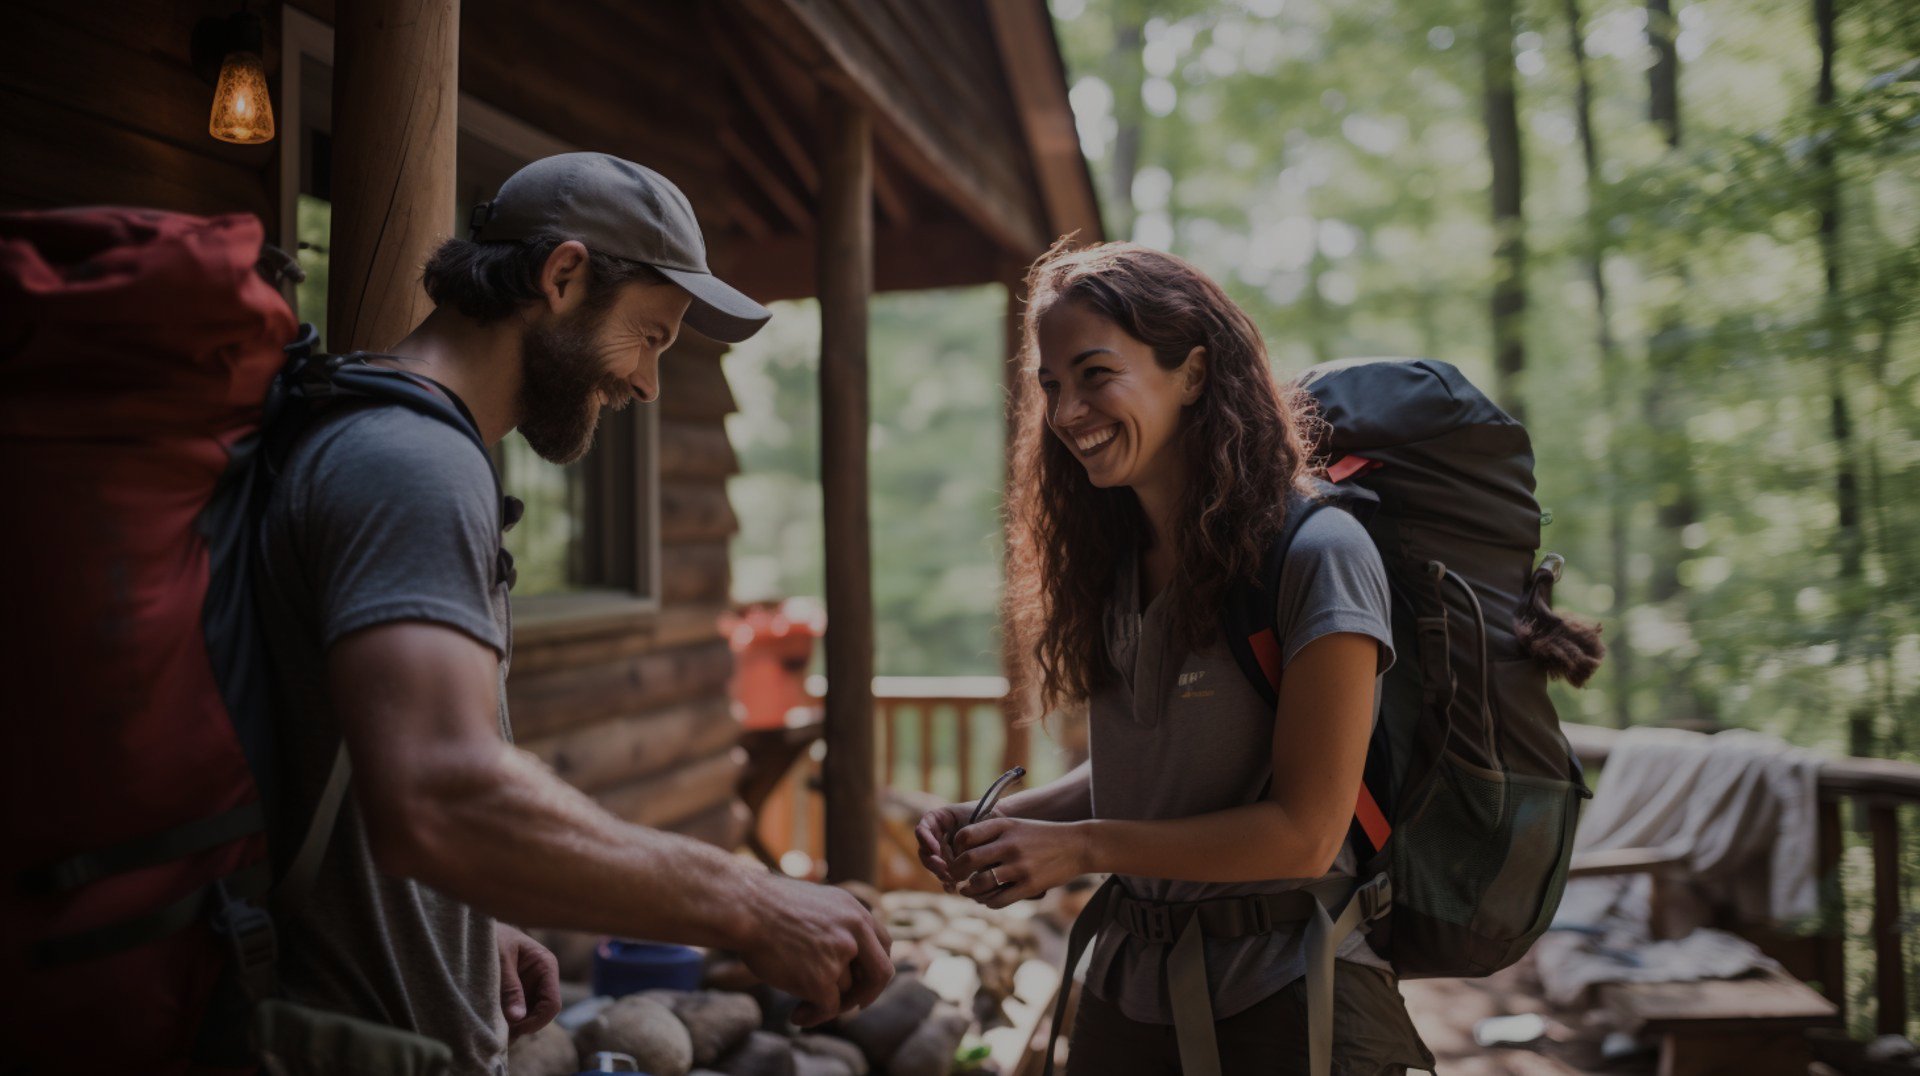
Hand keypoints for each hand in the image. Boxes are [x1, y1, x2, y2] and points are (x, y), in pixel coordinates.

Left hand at [495, 923, 560, 1040]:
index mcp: (545, 965)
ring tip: (493, 1027)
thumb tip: (517, 1018)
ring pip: (529, 1017)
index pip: (552, 1003)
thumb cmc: (491, 937)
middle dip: (523, 1025)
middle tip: (500, 1032)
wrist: (475, 929)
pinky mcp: (517, 993)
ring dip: (514, 1025)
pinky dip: (506, 1021)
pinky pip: (517, 1014)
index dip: (536, 1021)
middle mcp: (542, 979)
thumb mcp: (499, 960)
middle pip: (541, 1014)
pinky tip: (492, 1021)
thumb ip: (510, 988)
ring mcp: (530, 987)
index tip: (515, 1029)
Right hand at [738, 874, 893, 1026]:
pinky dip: (815, 1017)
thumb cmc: (765, 907)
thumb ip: (834, 927)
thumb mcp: (812, 905)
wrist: (743, 907)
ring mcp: (840, 954)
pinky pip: (829, 1009)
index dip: (874, 966)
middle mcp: (855, 930)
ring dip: (827, 1004)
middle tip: (854, 1007)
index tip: (863, 981)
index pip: (883, 944)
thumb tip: (841, 961)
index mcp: (854, 910)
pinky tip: (796, 1017)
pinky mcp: (821, 979)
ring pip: (846, 991)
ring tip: (800, 1007)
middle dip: (868, 994)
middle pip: (881, 973)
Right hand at [914, 801, 992, 890]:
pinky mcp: (950, 866)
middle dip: (932, 862)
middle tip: (943, 868)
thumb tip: (954, 851)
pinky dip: (946, 883)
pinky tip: (952, 888)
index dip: (926, 840)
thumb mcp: (973, 819)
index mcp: (937, 820)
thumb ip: (962, 831)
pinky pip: (943, 875)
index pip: (922, 829)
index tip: (936, 849)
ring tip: (951, 878)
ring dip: (939, 873)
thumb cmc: (987, 816)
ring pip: (933, 865)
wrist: (999, 824)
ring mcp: (942, 851)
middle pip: (925, 851)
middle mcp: (936, 836)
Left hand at [947, 816, 1091, 909]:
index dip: (955, 849)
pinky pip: (999, 900)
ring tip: (968, 892)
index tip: (957, 856)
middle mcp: (1010, 844)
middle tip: (955, 878)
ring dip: (969, 891)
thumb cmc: (1042, 836)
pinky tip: (988, 900)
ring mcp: (1020, 866)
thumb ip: (992, 834)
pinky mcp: (1030, 885)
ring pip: (980, 884)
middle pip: (968, 860)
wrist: (1078, 845)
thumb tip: (963, 852)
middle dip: (955, 872)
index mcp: (1004, 826)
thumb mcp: (1017, 825)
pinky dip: (988, 903)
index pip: (965, 836)